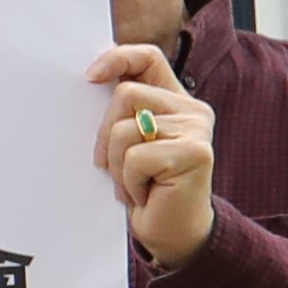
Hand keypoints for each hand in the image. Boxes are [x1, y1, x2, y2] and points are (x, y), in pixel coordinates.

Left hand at [94, 44, 216, 267]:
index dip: (117, 58)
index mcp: (173, 99)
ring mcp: (197, 129)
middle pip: (124, 94)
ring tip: (134, 183)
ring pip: (125, 129)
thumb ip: (120, 113)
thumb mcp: (126, 144)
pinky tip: (145, 194)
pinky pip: (136, 157)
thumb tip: (90, 81)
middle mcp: (191, 109)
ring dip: (117, 164)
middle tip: (116, 167)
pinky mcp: (195, 152)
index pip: (147, 57)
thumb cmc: (143, 187)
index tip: (90, 77)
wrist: (170, 231)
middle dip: (105, 135)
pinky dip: (129, 181)